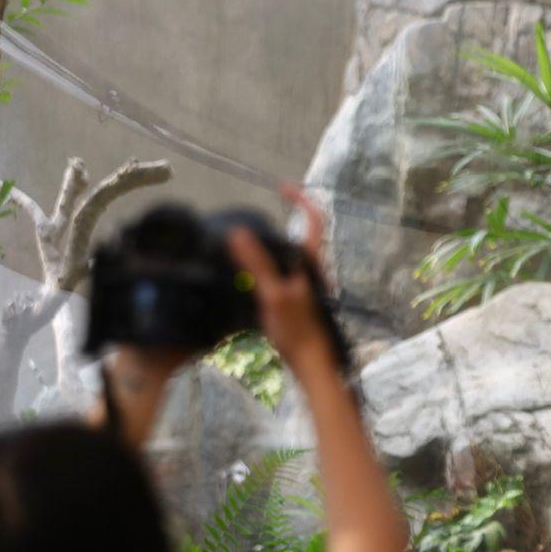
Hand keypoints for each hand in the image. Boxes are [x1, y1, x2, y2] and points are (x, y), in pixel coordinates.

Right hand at [227, 185, 336, 377]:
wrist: (311, 364)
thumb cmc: (297, 330)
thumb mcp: (273, 294)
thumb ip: (257, 263)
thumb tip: (237, 233)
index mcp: (311, 262)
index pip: (314, 221)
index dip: (302, 200)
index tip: (282, 187)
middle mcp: (310, 269)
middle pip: (296, 236)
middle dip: (276, 223)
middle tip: (250, 217)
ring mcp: (302, 285)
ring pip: (284, 257)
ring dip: (264, 248)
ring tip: (236, 246)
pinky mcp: (292, 299)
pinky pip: (275, 275)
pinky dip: (259, 269)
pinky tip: (239, 277)